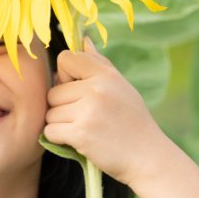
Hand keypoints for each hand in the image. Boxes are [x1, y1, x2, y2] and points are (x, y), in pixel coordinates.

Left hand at [43, 36, 169, 186]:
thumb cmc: (132, 120)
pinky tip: (80, 141)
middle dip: (62, 106)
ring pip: (50, 113)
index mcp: (106, 74)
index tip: (76, 89)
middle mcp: (96, 89)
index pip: (65, 58)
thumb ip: (99, 64)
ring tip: (86, 129)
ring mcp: (87, 111)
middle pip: (53, 91)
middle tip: (86, 117)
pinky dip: (60, 139)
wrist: (148, 157)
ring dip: (61, 124)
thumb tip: (82, 39)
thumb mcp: (121, 87)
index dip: (65, 75)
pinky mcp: (80, 134)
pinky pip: (50, 131)